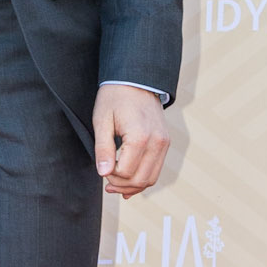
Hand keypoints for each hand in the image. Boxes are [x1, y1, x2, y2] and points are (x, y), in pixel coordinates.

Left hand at [92, 83, 169, 197]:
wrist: (136, 80)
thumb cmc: (115, 98)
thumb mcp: (102, 121)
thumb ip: (103, 149)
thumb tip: (103, 173)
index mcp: (140, 137)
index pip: (125, 172)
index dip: (110, 175)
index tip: (101, 168)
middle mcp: (157, 143)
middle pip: (140, 180)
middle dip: (121, 185)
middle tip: (105, 181)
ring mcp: (164, 143)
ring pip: (151, 179)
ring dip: (132, 186)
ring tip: (115, 185)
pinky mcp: (165, 143)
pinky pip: (156, 169)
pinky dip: (142, 178)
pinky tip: (128, 181)